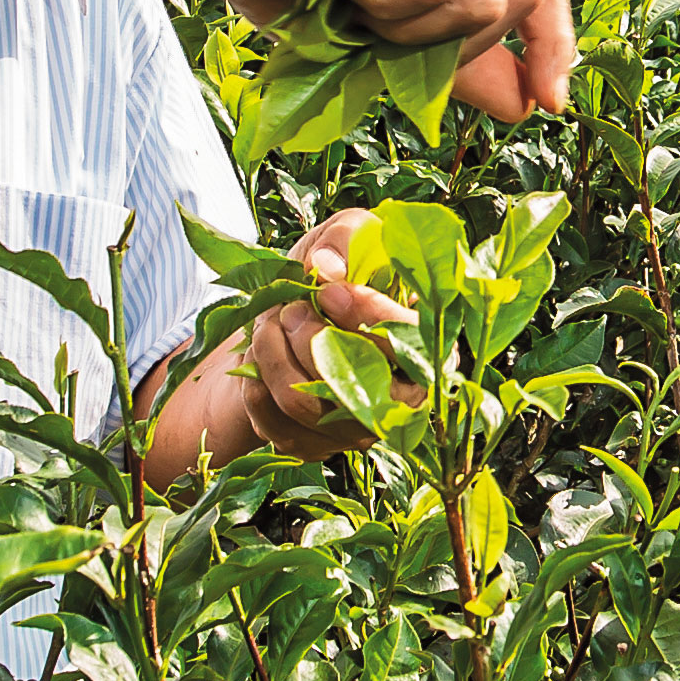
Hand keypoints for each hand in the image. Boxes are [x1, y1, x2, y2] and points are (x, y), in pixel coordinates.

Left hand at [140, 209, 420, 483]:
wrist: (289, 320)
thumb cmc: (332, 276)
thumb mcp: (345, 234)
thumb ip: (347, 235)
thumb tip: (326, 269)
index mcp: (425, 345)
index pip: (410, 345)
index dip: (366, 317)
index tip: (325, 291)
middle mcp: (401, 399)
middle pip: (355, 383)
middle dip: (309, 337)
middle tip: (290, 307)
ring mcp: (357, 430)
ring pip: (303, 403)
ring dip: (272, 355)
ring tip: (268, 324)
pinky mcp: (315, 446)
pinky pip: (273, 423)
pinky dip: (254, 383)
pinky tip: (260, 356)